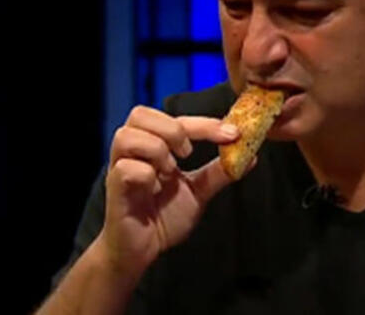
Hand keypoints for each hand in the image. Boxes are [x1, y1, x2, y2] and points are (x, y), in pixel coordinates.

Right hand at [100, 106, 242, 277]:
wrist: (141, 251)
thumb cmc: (163, 218)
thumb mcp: (199, 191)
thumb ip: (219, 172)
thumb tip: (250, 156)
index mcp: (154, 146)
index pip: (176, 119)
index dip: (206, 123)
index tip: (232, 134)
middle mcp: (134, 151)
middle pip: (141, 113)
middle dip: (173, 129)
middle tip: (187, 153)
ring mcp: (121, 167)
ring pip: (128, 135)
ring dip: (156, 148)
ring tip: (169, 170)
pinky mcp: (114, 188)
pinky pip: (126, 168)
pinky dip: (145, 174)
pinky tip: (153, 190)